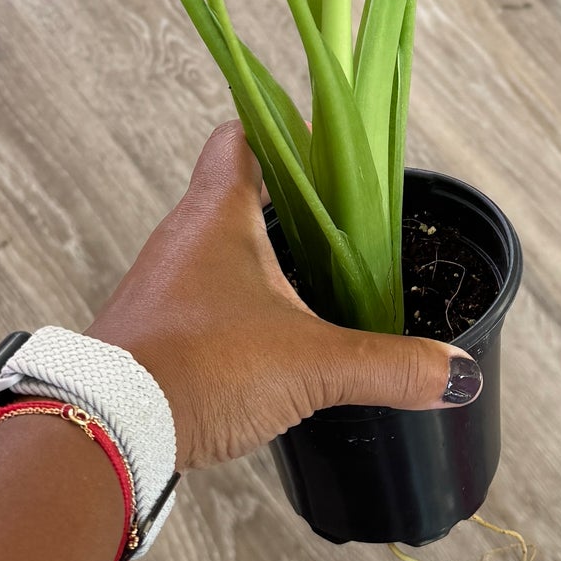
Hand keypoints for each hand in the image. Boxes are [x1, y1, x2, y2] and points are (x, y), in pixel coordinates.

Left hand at [89, 122, 481, 469]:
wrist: (103, 431)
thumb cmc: (197, 370)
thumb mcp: (311, 366)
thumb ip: (388, 367)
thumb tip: (456, 374)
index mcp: (219, 212)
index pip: (246, 133)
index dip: (288, 129)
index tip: (331, 143)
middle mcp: (185, 235)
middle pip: (239, 191)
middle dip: (293, 205)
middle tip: (345, 221)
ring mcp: (164, 282)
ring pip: (222, 249)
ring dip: (266, 261)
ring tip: (319, 284)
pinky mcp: (154, 329)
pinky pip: (204, 298)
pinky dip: (240, 307)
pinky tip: (273, 339)